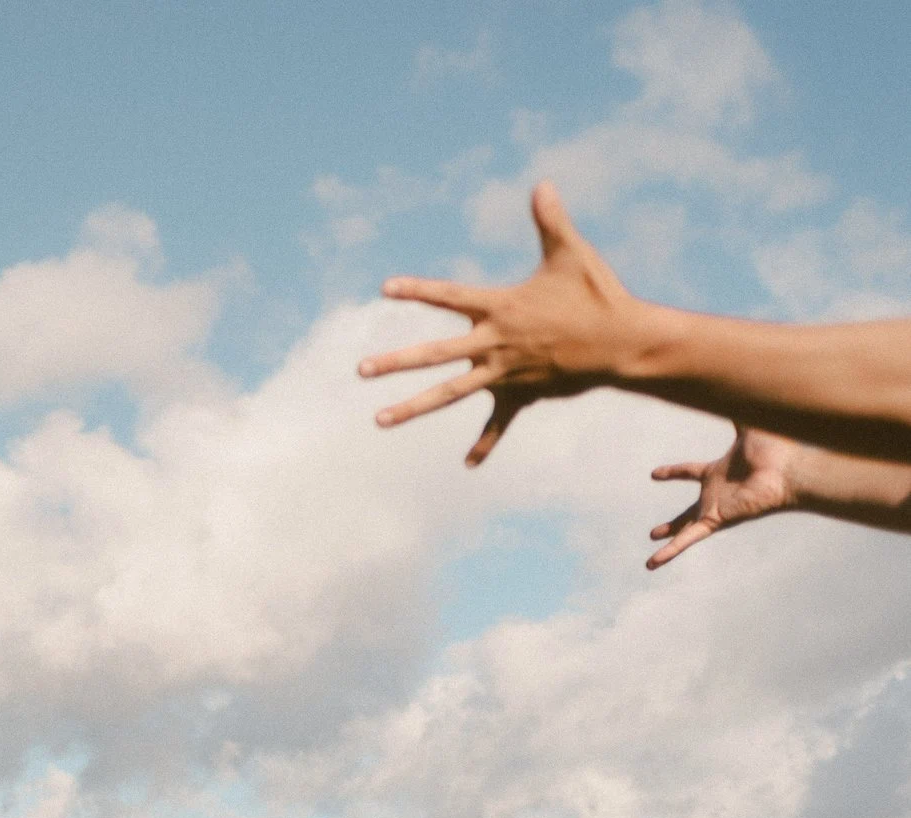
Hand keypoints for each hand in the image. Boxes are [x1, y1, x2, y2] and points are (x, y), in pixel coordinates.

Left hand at [360, 182, 644, 466]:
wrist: (625, 343)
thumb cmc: (597, 295)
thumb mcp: (572, 255)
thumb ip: (551, 221)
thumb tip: (542, 183)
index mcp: (501, 309)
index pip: (450, 297)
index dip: (419, 291)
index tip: (386, 289)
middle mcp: (495, 343)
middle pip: (437, 355)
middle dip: (398, 362)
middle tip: (361, 370)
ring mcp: (505, 373)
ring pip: (452, 393)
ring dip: (414, 407)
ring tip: (378, 420)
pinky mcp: (521, 394)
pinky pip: (499, 422)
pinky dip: (485, 442)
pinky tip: (468, 464)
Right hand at [646, 426, 799, 567]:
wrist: (789, 473)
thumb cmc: (775, 452)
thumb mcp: (747, 428)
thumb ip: (737, 412)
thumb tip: (736, 385)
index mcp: (717, 473)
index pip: (689, 472)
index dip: (672, 472)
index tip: (654, 474)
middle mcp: (714, 494)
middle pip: (686, 512)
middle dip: (671, 522)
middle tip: (655, 532)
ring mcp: (714, 509)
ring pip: (684, 529)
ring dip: (669, 542)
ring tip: (653, 560)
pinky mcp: (715, 520)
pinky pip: (688, 538)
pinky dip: (671, 551)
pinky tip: (653, 562)